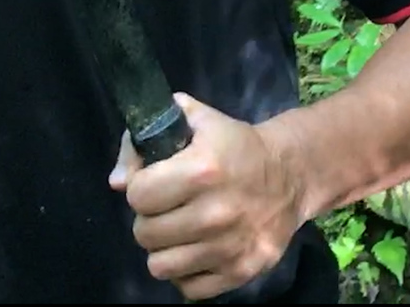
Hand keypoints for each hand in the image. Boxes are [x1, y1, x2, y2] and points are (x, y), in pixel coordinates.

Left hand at [108, 93, 305, 300]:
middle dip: (150, 219)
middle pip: (145, 234)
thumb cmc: (236, 145)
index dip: (140, 187)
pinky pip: (189, 288)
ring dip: (164, 249)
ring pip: (161, 266)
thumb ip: (145, 140)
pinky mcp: (241, 271)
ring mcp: (229, 247)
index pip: (138, 195)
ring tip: (179, 232)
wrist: (292, 174)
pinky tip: (197, 250)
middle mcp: (216, 212)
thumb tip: (117, 182)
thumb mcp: (195, 121)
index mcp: (203, 169)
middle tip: (167, 209)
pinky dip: (187, 272)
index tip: (153, 183)